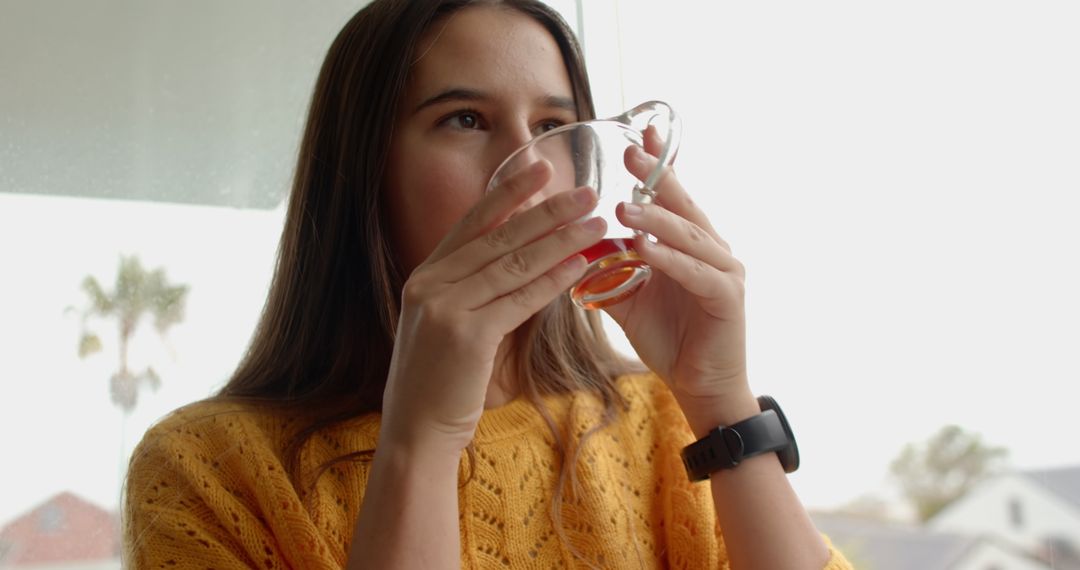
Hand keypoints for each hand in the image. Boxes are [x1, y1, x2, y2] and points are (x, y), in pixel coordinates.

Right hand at [382, 161, 604, 451]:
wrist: (416, 432)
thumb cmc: (443, 382)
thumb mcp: (459, 325)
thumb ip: (490, 293)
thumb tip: (540, 265)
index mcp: (427, 275)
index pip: (473, 222)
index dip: (508, 192)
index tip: (540, 166)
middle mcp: (431, 282)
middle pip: (499, 236)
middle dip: (547, 210)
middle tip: (587, 190)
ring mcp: (444, 307)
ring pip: (513, 263)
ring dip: (560, 240)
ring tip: (596, 222)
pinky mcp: (465, 335)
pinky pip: (518, 300)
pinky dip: (552, 281)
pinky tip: (580, 266)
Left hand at [603, 132, 753, 420]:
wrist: (700, 386)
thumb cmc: (669, 340)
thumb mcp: (628, 300)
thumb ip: (608, 272)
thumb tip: (572, 250)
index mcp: (689, 244)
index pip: (672, 196)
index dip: (658, 164)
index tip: (640, 130)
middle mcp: (711, 249)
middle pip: (683, 204)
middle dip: (657, 176)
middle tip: (631, 149)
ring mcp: (724, 270)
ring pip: (688, 235)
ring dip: (656, 220)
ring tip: (623, 207)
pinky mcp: (727, 297)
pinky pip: (695, 272)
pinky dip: (670, 260)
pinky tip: (645, 250)